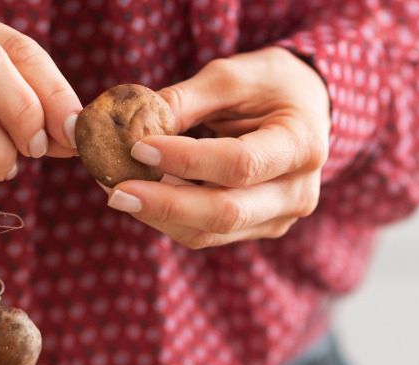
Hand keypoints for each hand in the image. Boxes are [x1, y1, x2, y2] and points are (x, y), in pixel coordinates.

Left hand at [105, 47, 329, 248]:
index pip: (240, 164)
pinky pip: (204, 234)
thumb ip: (184, 102)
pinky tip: (141, 196)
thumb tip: (133, 130)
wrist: (302, 111)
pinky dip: (167, 217)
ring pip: (209, 233)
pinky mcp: (256, 229)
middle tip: (115, 191)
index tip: (138, 147)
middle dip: (165, 204)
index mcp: (302, 145)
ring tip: (118, 190)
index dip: (187, 160)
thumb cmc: (267, 86)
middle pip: (226, 213)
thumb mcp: (230, 77)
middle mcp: (297, 192)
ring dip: (158, 214)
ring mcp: (278, 218)